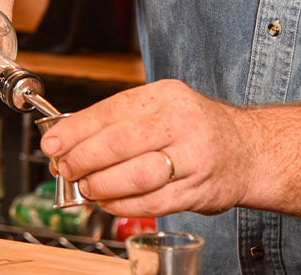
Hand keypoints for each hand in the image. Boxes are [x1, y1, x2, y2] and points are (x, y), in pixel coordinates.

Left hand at [39, 80, 250, 218]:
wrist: (248, 150)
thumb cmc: (195, 127)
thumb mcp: (162, 106)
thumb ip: (120, 121)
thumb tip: (69, 140)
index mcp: (167, 96)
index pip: (111, 110)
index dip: (75, 130)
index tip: (52, 143)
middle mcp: (182, 123)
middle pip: (119, 143)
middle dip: (82, 159)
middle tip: (64, 168)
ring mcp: (193, 158)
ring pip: (134, 176)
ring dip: (100, 185)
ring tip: (85, 187)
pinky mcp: (198, 191)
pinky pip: (151, 203)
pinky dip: (122, 205)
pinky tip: (108, 202)